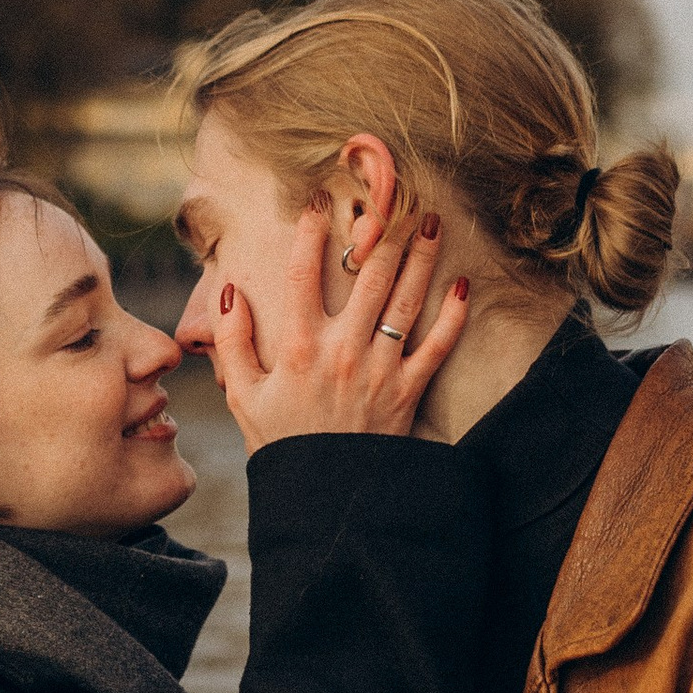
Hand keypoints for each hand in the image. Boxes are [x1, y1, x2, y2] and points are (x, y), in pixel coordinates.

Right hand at [209, 209, 466, 455]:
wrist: (327, 496)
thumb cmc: (281, 442)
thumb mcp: (242, 394)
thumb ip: (232, 341)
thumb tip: (231, 290)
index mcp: (298, 347)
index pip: (303, 274)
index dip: (311, 231)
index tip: (319, 199)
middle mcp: (342, 350)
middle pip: (367, 275)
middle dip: (382, 229)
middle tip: (392, 196)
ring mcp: (380, 369)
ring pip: (406, 300)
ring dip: (421, 256)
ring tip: (431, 221)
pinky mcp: (408, 390)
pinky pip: (437, 345)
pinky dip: (453, 314)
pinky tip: (462, 283)